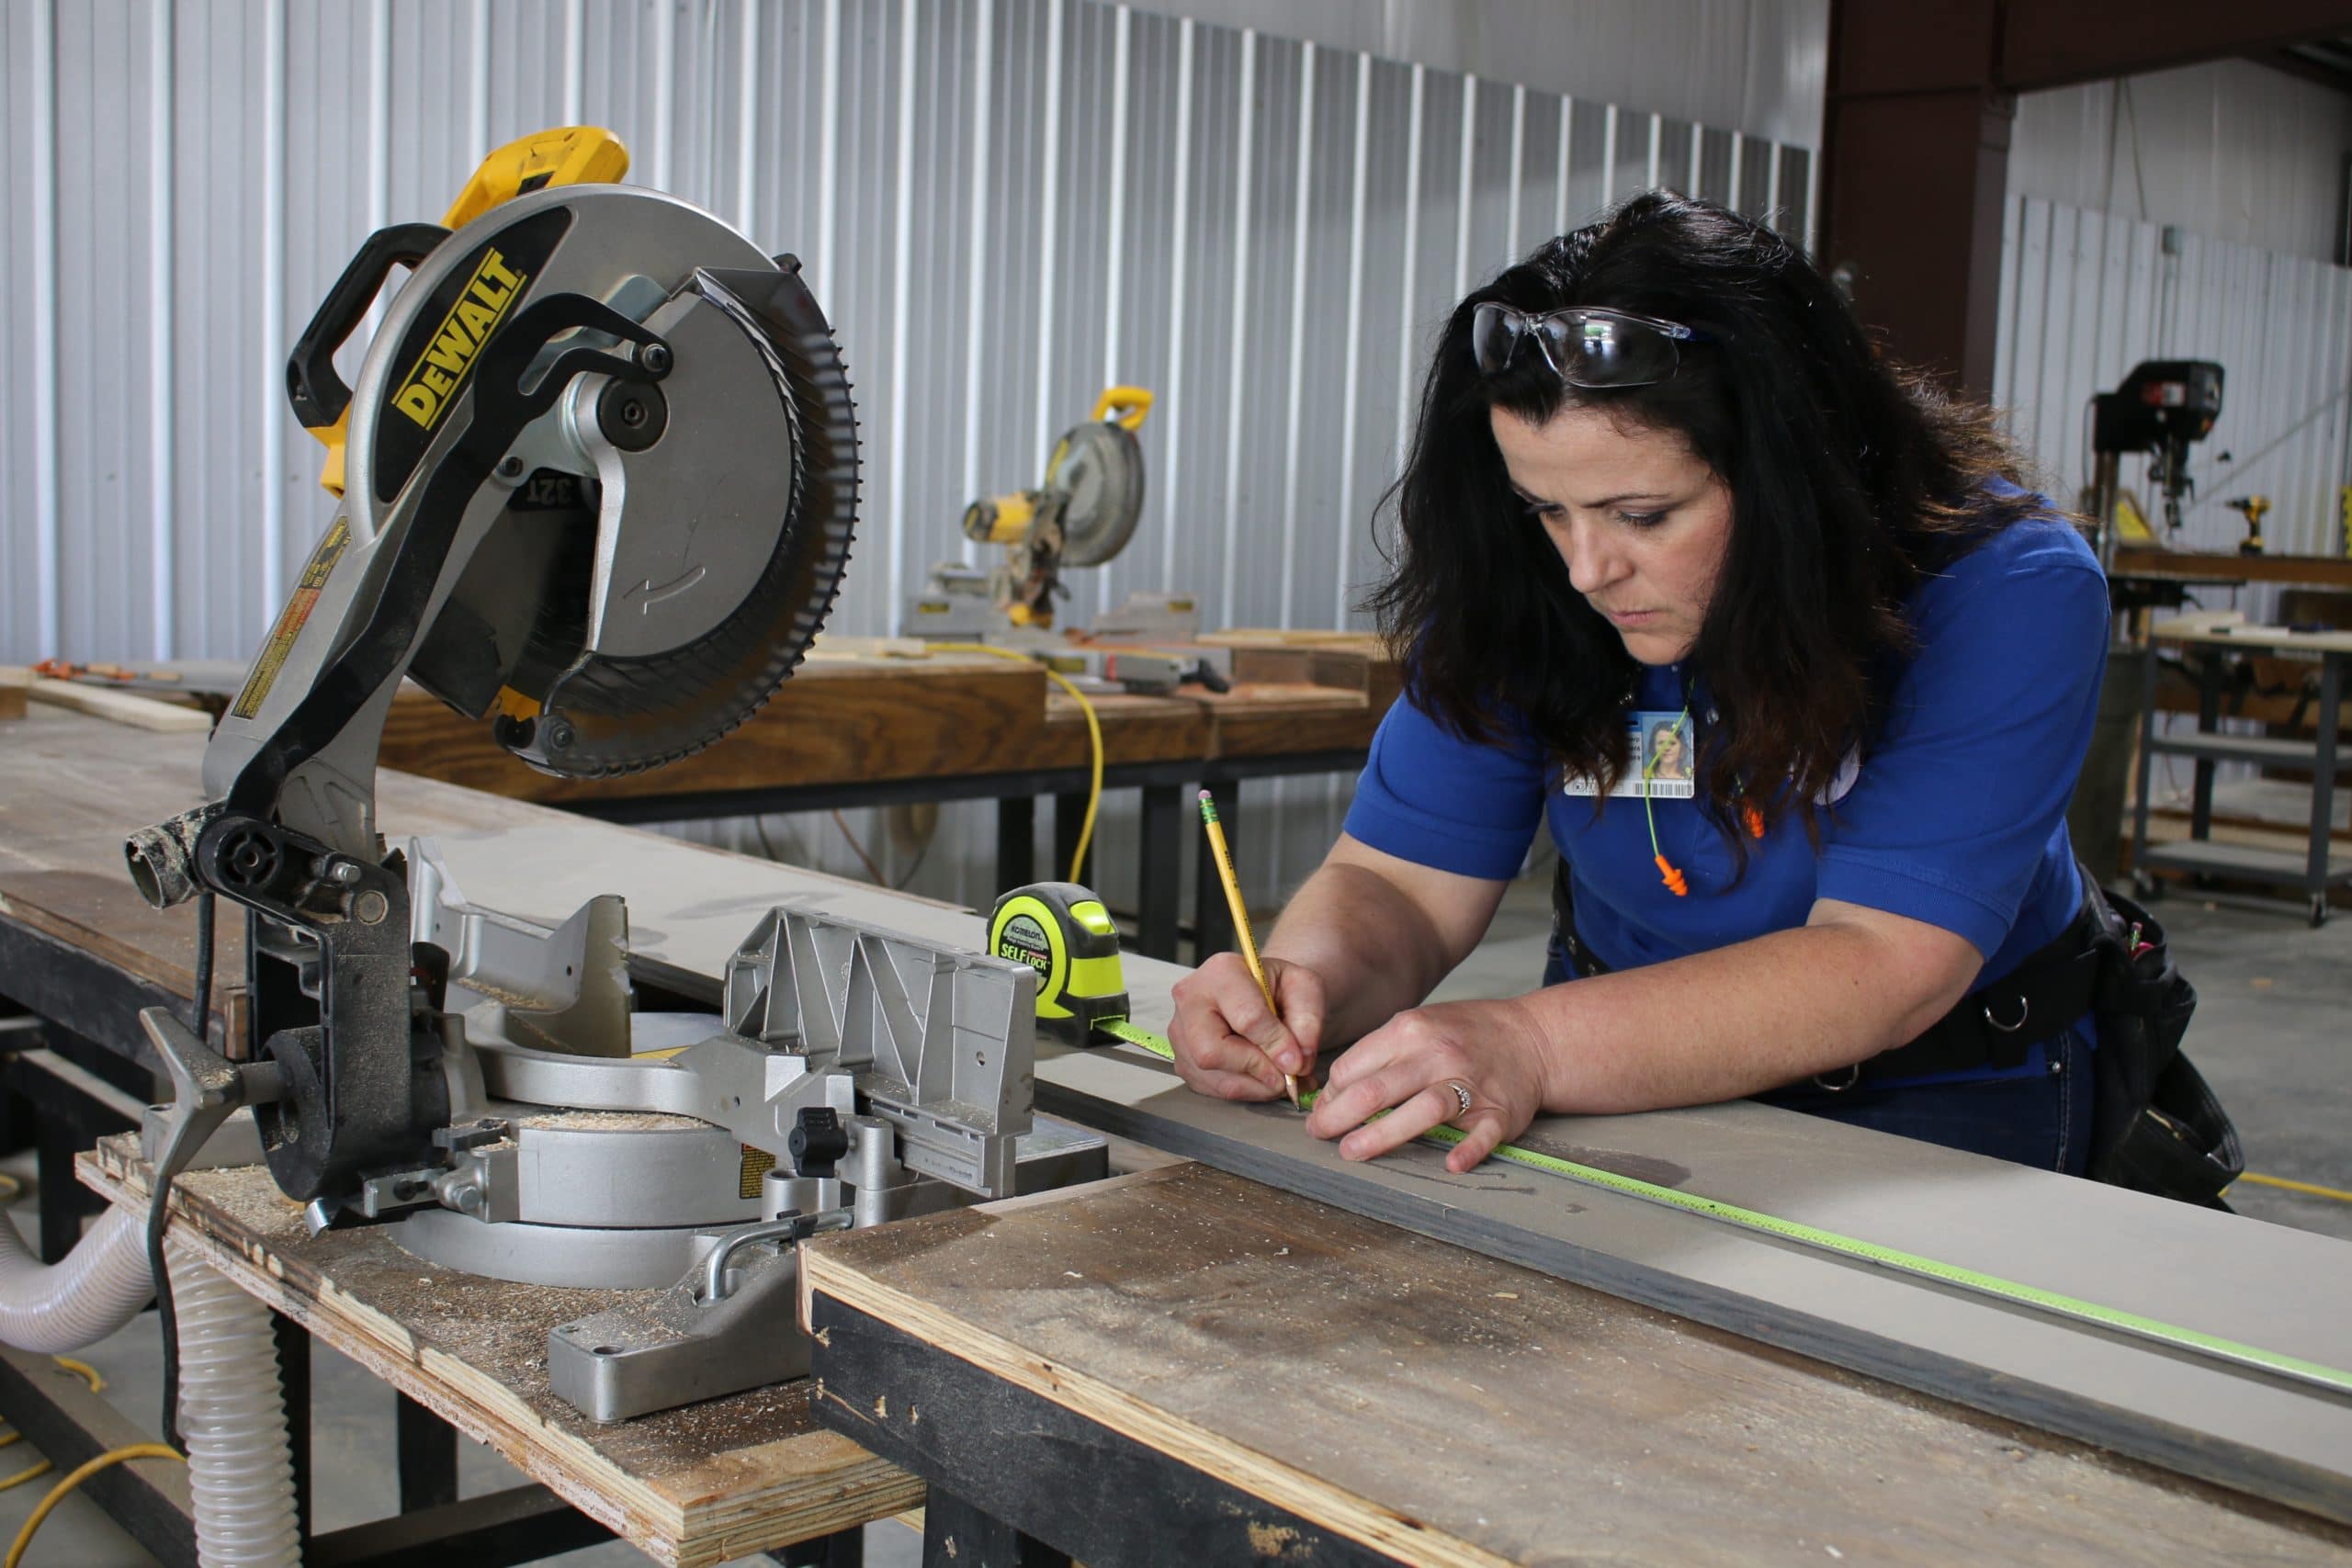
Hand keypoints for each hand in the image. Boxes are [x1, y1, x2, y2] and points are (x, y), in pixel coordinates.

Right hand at [1169, 954, 1325, 1101]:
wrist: (1257, 991)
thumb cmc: (1278, 987)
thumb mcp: (1305, 988)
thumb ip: (1308, 1021)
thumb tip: (1295, 1062)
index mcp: (1221, 972)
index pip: (1246, 1018)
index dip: (1276, 1046)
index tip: (1297, 1062)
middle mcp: (1190, 1000)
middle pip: (1212, 1052)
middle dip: (1256, 1070)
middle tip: (1285, 1075)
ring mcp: (1180, 1032)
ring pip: (1213, 1076)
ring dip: (1255, 1086)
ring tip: (1280, 1078)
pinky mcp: (1182, 1059)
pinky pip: (1211, 1088)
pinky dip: (1244, 1091)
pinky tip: (1262, 1079)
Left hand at [1304, 997, 1553, 1171]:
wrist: (1530, 1038)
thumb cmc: (1463, 1035)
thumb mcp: (1417, 1025)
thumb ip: (1377, 1055)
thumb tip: (1332, 1095)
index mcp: (1410, 1031)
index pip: (1354, 1066)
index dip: (1330, 1094)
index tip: (1320, 1114)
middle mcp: (1438, 1054)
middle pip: (1378, 1088)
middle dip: (1340, 1116)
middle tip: (1319, 1135)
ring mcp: (1471, 1083)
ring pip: (1423, 1109)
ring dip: (1384, 1134)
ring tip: (1353, 1151)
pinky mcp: (1499, 1112)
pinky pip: (1483, 1133)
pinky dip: (1468, 1150)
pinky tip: (1451, 1165)